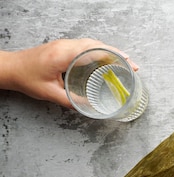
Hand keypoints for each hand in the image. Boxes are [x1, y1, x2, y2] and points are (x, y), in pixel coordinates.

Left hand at [0, 38, 137, 107]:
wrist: (10, 68)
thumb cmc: (27, 79)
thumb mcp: (51, 94)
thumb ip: (71, 101)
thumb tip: (91, 109)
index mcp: (63, 55)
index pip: (94, 50)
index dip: (114, 56)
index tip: (128, 63)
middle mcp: (65, 46)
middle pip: (97, 44)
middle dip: (117, 54)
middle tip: (132, 65)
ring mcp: (64, 44)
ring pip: (92, 43)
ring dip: (109, 51)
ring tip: (124, 62)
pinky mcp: (63, 47)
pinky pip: (86, 45)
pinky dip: (100, 51)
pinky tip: (107, 59)